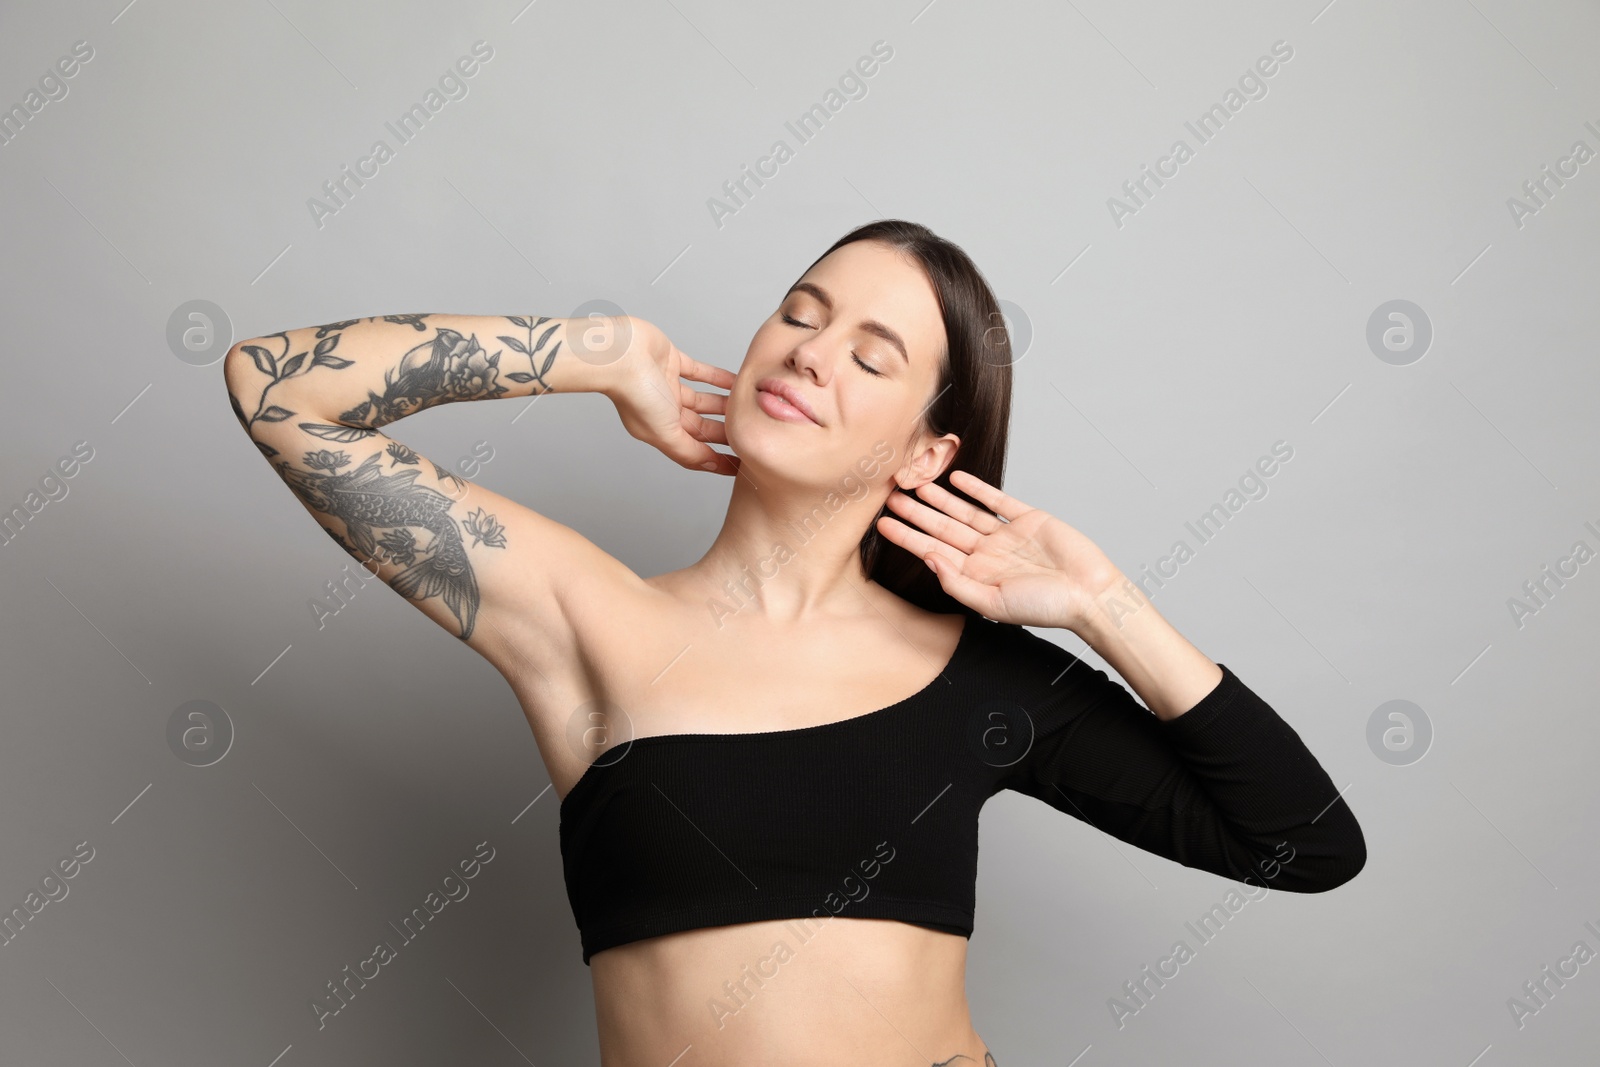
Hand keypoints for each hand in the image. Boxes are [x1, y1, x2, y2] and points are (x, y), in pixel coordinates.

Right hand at [603, 316, 739, 475]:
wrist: (620, 353)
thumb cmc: (635, 393)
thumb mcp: (665, 433)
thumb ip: (688, 451)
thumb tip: (711, 466)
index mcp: (659, 431)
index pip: (694, 451)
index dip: (717, 460)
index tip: (740, 466)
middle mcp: (663, 410)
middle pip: (702, 426)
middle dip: (725, 433)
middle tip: (751, 435)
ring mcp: (667, 385)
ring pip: (703, 400)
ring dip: (724, 405)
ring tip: (748, 409)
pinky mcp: (671, 361)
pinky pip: (700, 372)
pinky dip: (717, 378)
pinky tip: (736, 382)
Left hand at [875, 469, 1122, 630]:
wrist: (1090, 594)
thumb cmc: (1046, 608)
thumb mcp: (993, 603)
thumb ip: (957, 583)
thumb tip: (928, 560)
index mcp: (976, 575)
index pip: (932, 551)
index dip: (906, 537)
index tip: (881, 523)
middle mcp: (987, 554)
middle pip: (942, 528)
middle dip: (915, 512)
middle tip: (889, 495)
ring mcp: (1007, 536)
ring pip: (964, 512)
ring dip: (940, 497)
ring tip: (915, 482)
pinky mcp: (1029, 519)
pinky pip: (997, 501)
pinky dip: (977, 489)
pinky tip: (956, 477)